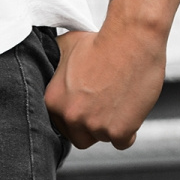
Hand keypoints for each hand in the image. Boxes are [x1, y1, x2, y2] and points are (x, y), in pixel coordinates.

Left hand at [44, 23, 166, 150]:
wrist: (133, 37)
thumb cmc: (103, 40)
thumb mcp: (67, 46)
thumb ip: (54, 64)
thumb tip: (46, 63)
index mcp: (53, 101)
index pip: (62, 124)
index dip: (77, 116)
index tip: (89, 103)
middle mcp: (71, 116)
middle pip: (80, 137)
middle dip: (92, 125)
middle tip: (105, 103)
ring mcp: (94, 126)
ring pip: (102, 138)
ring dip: (111, 125)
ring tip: (119, 99)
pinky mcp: (118, 132)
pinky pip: (123, 142)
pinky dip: (129, 130)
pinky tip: (131, 109)